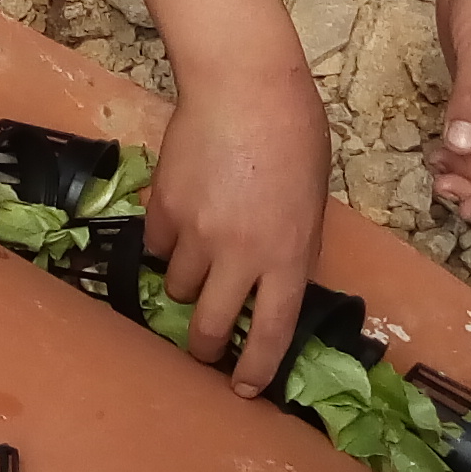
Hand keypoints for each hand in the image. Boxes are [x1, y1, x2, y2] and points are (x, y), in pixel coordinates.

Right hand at [125, 0, 328, 396]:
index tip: (243, 388)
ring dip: (189, 284)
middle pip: (212, 326)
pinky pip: (159, 245)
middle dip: (206, 348)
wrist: (244, 83)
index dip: (255, 368)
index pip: (272, 331)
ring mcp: (196, 232)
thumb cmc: (294, 134)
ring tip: (200, 258)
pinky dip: (169, 242)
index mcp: (287, 255)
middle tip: (205, 349)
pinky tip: (183, 215)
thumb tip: (275, 281)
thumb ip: (293, 246)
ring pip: (179, 286)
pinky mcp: (163, 207)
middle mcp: (239, 253)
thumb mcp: (311, 200)